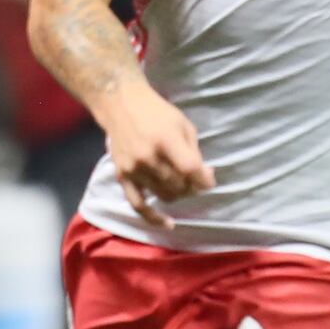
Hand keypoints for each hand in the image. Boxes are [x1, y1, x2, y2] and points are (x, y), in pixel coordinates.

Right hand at [100, 93, 213, 228]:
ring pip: (164, 196)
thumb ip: (194, 152)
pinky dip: (153, 217)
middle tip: (195, 180)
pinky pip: (138, 205)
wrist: (120, 104)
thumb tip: (205, 177)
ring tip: (182, 186)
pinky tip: (167, 223)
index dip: (205, 180)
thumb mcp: (182, 124)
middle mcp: (148, 157)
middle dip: (193, 187)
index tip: (209, 179)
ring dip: (178, 195)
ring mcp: (134, 169)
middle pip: (179, 186)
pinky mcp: (123, 176)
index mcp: (166, 140)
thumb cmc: (157, 112)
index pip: (191, 170)